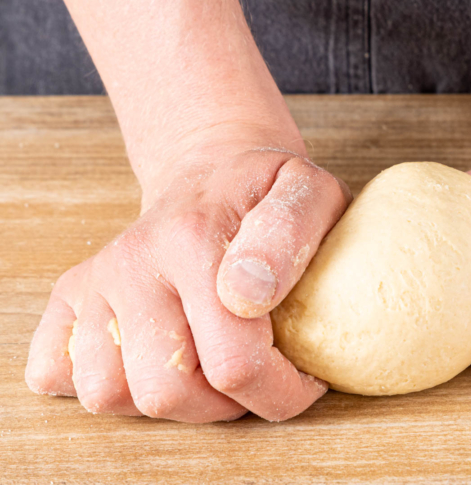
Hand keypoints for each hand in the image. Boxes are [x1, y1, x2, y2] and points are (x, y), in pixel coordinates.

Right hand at [25, 135, 350, 421]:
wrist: (213, 172)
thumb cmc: (267, 192)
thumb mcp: (309, 193)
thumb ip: (290, 232)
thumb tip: (246, 295)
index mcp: (194, 240)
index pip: (234, 366)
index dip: (280, 391)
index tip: (303, 375)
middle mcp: (132, 262)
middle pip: (165, 393)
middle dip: (223, 403)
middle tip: (253, 368)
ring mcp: (95, 280)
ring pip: (108, 394)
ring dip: (169, 399)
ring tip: (206, 363)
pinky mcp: (69, 296)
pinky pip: (55, 373)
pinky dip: (106, 383)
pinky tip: (155, 357)